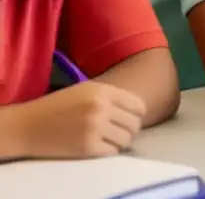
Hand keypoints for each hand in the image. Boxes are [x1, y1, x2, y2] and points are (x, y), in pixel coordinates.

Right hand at [6, 81, 146, 158]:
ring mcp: (95, 128)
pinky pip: (113, 152)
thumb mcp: (86, 90)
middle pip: (135, 124)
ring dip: (120, 142)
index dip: (137, 115)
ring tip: (108, 140)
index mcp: (103, 91)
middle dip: (130, 130)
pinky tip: (99, 147)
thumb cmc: (58, 107)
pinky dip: (109, 151)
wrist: (27, 126)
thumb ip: (111, 97)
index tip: (129, 120)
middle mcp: (101, 108)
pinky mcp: (87, 147)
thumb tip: (138, 111)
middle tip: (118, 133)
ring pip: (126, 139)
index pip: (139, 105)